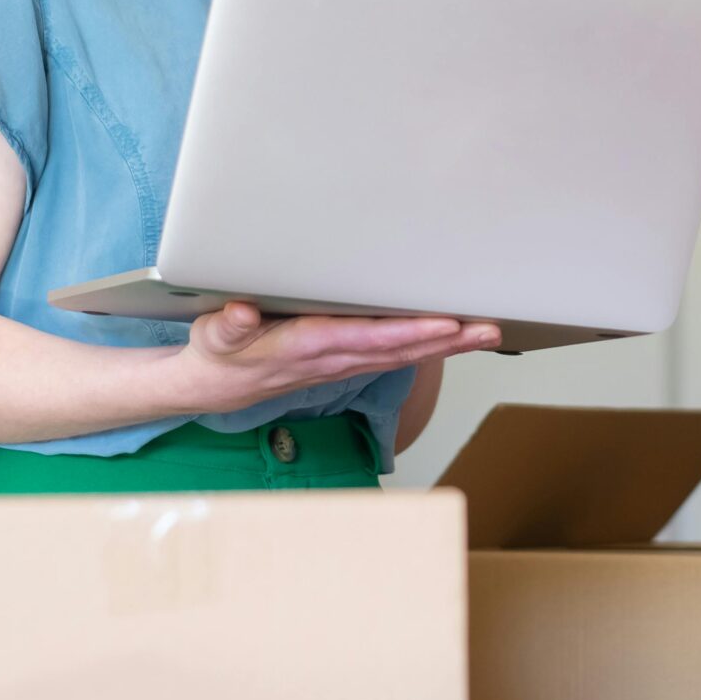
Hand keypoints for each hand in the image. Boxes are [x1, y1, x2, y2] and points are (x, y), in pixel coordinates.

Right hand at [163, 303, 499, 415]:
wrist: (212, 386)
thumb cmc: (217, 353)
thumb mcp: (214, 337)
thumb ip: (230, 325)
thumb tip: (241, 312)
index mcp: (305, 347)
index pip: (365, 338)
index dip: (406, 333)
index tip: (442, 324)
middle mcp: (333, 359)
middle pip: (399, 350)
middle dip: (446, 340)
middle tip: (488, 327)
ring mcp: (342, 365)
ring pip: (403, 356)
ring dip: (447, 346)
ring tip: (487, 332)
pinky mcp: (345, 364)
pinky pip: (395, 358)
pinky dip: (429, 348)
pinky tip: (455, 339)